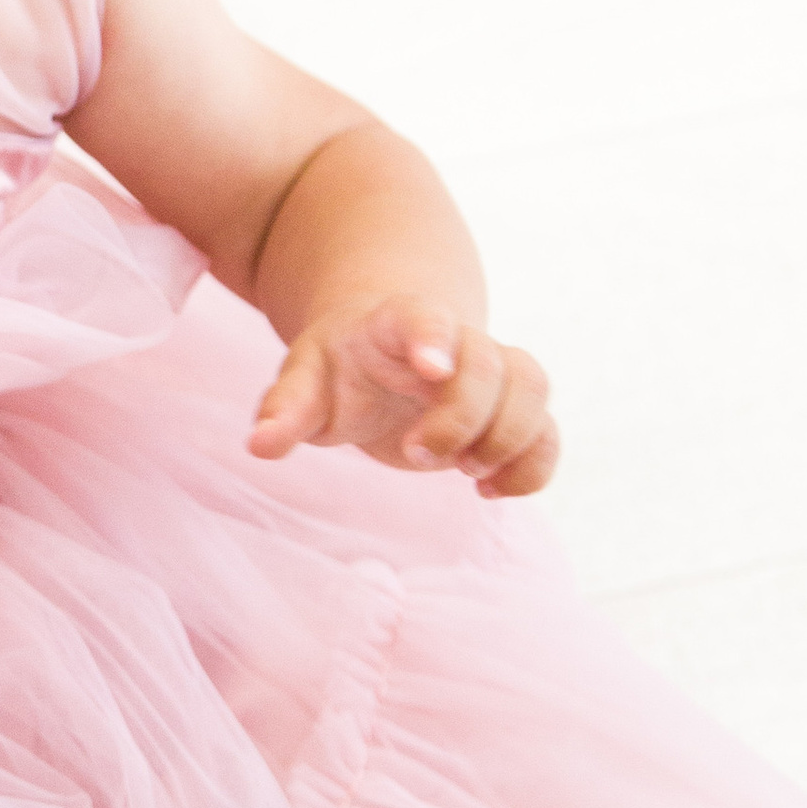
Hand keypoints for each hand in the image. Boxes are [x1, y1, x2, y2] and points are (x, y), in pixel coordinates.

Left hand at [250, 296, 555, 493]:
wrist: (385, 356)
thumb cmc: (341, 366)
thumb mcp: (305, 379)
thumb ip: (286, 407)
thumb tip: (260, 445)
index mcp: (400, 322)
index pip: (427, 316)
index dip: (434, 336)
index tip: (432, 368)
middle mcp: (458, 341)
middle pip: (490, 361)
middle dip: (463, 416)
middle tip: (416, 453)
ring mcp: (491, 373)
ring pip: (532, 387)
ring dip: (509, 439)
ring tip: (465, 473)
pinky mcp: (509, 412)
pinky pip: (547, 432)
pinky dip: (532, 467)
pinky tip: (490, 491)